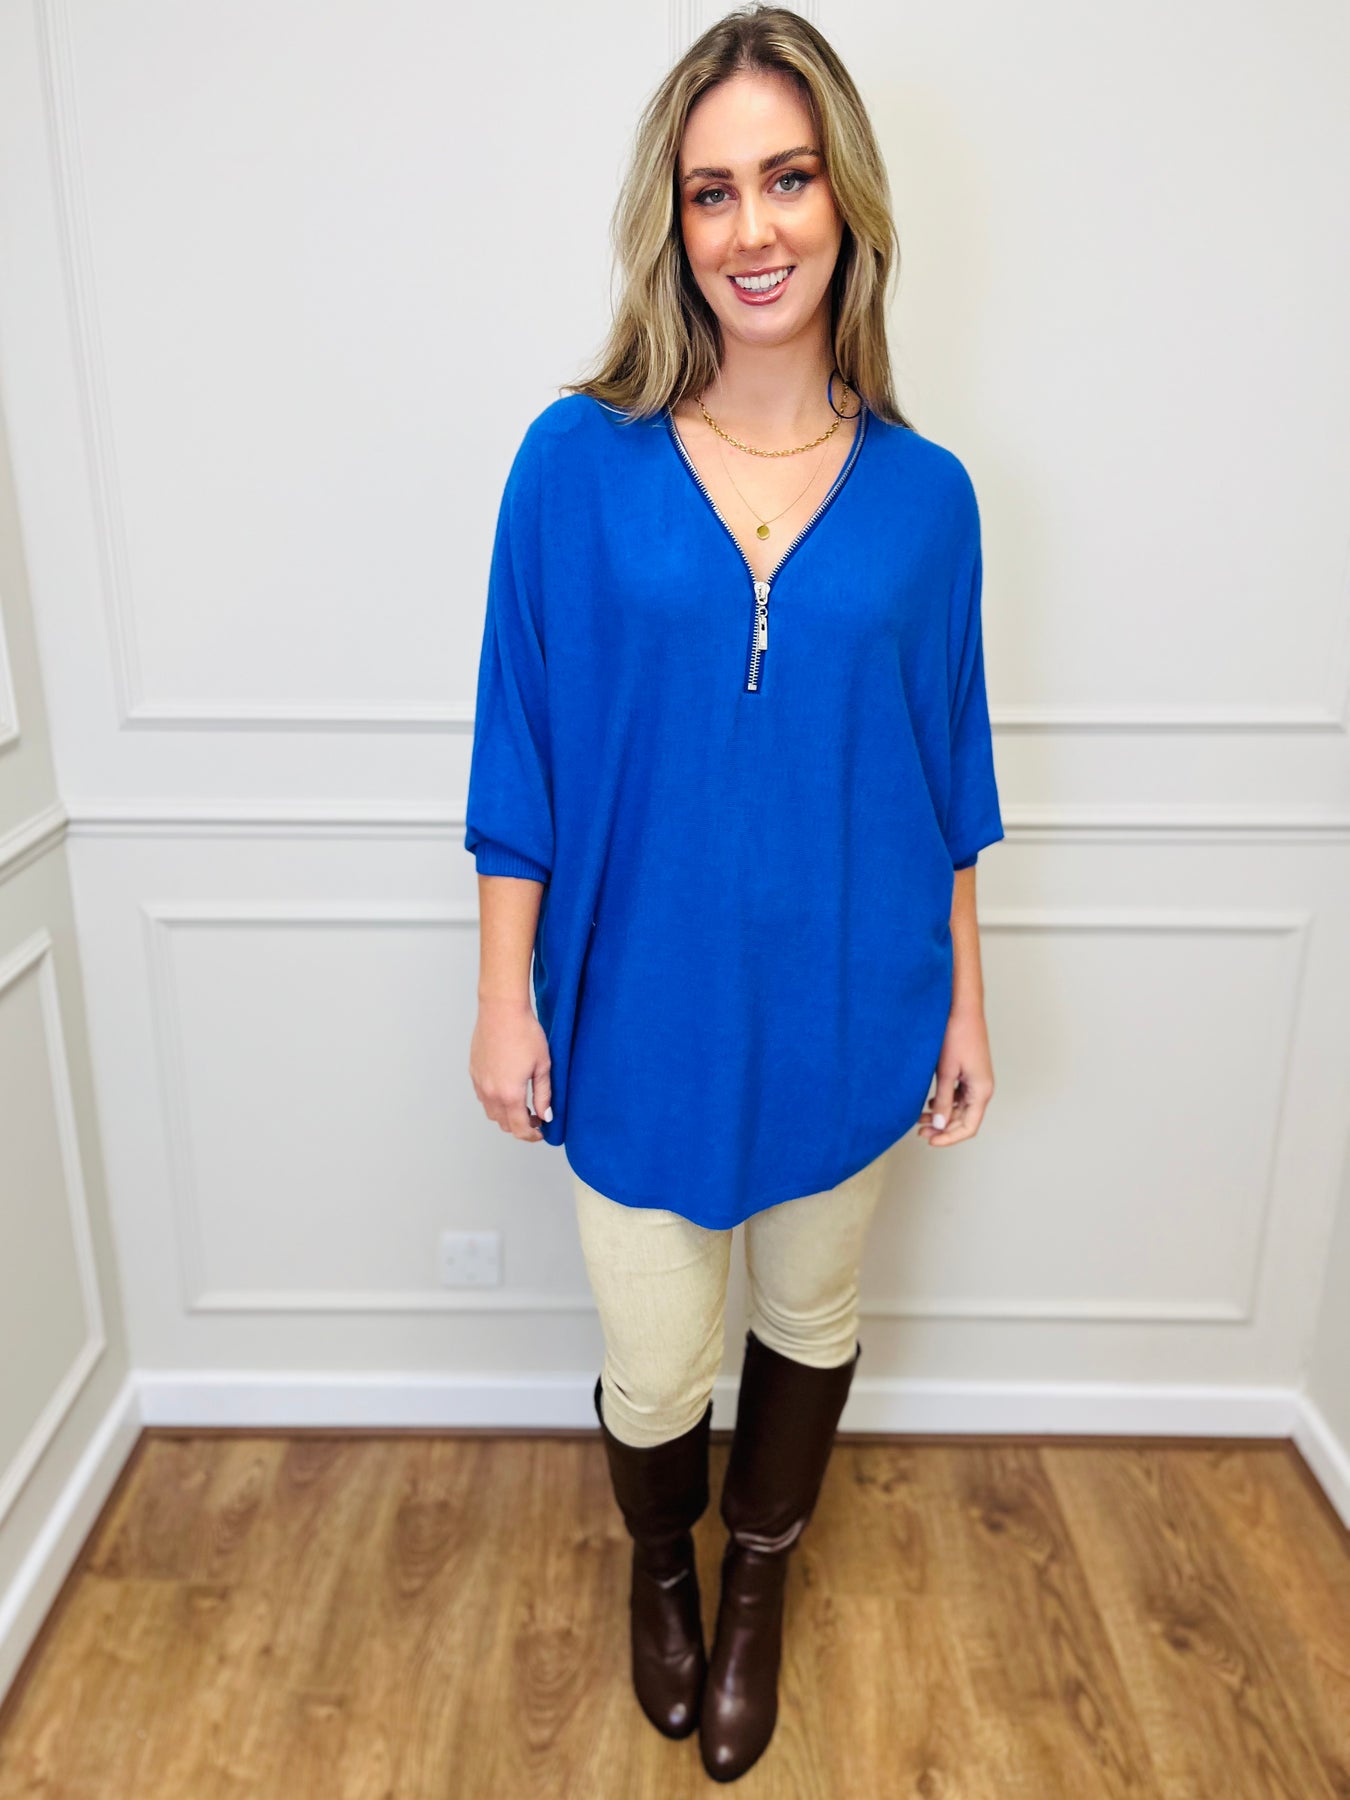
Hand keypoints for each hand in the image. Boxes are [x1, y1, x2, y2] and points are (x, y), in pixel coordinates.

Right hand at [470, 997, 552, 1140]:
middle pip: (503, 1124)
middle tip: (536, 1118)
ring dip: (506, 1115)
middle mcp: (490, 1093)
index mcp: (509, 1094)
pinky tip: (507, 1090)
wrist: (501, 1010)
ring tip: (522, 1104)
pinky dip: (495, 1102)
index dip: (531, 1135)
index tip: (540, 1132)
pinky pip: (483, 1097)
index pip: (519, 1128)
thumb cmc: (524, 1033)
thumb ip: (543, 1095)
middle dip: (520, 1126)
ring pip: (491, 1112)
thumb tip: (546, 1115)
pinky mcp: (473, 1072)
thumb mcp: (543, 1066)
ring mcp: (479, 1083)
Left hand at [917, 1007, 993, 1147]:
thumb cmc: (956, 1035)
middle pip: (965, 1120)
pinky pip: (959, 1095)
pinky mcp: (969, 1072)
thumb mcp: (946, 1071)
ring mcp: (976, 1080)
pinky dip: (945, 1102)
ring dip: (943, 1116)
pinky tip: (930, 1103)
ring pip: (961, 1108)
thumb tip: (941, 1125)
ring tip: (920, 1118)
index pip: (969, 1127)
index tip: (930, 1140)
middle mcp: (982, 1088)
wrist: (961, 1008)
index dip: (949, 1138)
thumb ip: (944, 1100)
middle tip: (920, 1131)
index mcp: (981, 1090)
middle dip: (943, 1128)